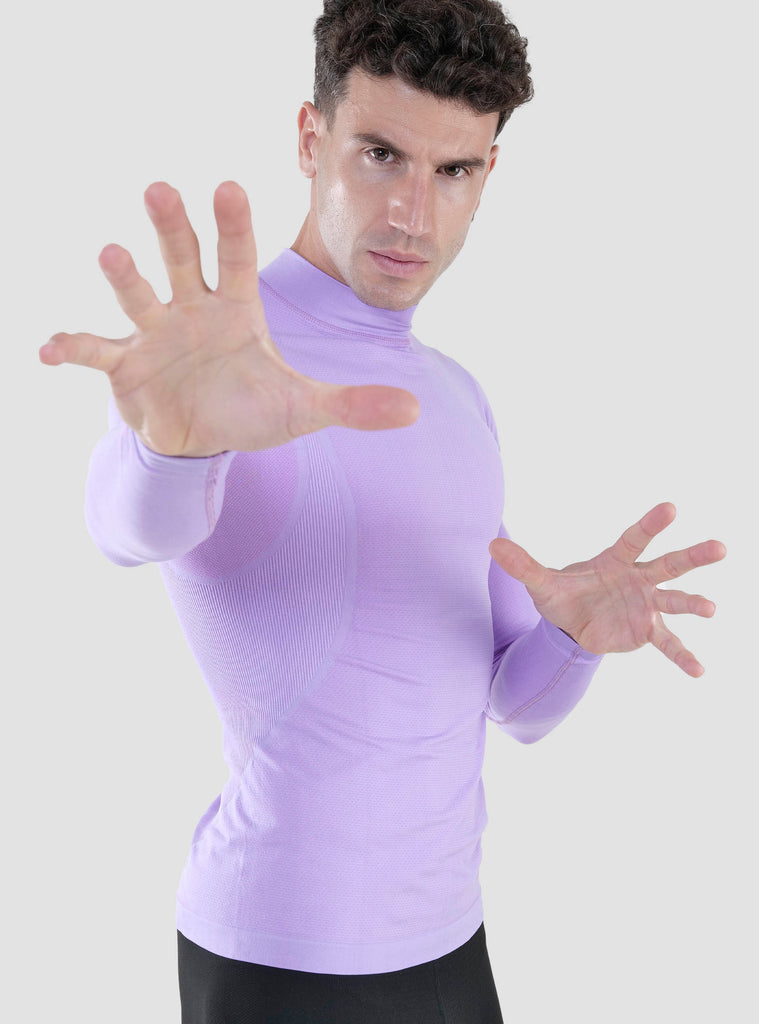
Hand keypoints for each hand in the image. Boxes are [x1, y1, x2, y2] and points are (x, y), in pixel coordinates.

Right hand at [39, 181, 419, 456]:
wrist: (205, 439)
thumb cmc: (252, 410)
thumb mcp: (304, 409)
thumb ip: (354, 405)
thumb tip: (417, 411)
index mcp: (236, 309)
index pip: (237, 258)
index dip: (232, 226)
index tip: (227, 185)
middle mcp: (191, 310)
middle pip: (181, 259)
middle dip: (171, 227)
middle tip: (160, 189)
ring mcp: (154, 335)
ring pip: (137, 296)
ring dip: (123, 276)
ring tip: (110, 253)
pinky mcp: (124, 367)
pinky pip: (93, 351)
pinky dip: (71, 348)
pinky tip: (47, 349)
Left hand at [489, 502, 725, 676]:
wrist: (571, 625)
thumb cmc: (563, 594)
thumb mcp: (541, 583)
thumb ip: (522, 565)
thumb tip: (491, 545)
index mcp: (616, 560)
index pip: (636, 538)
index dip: (652, 523)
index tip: (672, 507)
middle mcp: (638, 579)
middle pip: (669, 564)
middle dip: (694, 556)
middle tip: (721, 547)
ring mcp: (646, 605)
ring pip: (674, 601)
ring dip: (693, 603)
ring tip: (711, 608)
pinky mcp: (646, 631)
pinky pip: (667, 644)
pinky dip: (683, 657)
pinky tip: (700, 671)